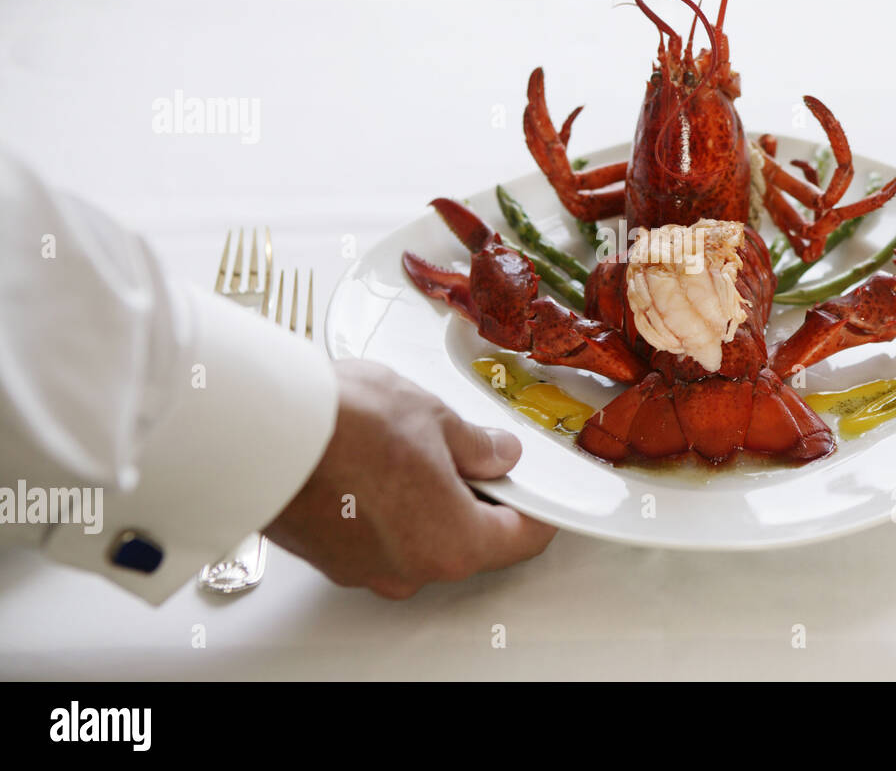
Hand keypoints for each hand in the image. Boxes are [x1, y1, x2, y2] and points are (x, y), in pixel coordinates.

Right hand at [264, 359, 555, 597]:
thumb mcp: (434, 418)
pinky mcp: (331, 558)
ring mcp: (367, 569)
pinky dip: (387, 509)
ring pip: (420, 540)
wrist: (263, 433)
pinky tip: (374, 465)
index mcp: (454, 543)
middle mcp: (412, 570)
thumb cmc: (345, 426)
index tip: (539, 489)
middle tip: (474, 453)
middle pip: (469, 541)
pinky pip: (378, 538)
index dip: (538, 507)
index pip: (522, 537)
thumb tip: (496, 454)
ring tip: (413, 448)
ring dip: (428, 502)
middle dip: (477, 498)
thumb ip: (476, 445)